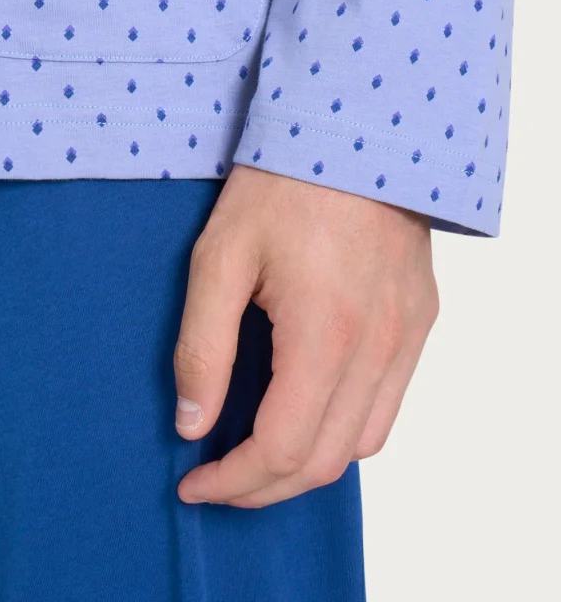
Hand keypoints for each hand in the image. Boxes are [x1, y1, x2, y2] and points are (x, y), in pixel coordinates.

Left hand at [173, 165, 438, 506]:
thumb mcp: (219, 256)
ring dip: (306, 465)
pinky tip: (307, 409)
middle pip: (323, 462)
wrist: (353, 125)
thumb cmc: (281, 182)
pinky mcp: (418, 318)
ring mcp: (406, 334)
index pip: (280, 449)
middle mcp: (377, 346)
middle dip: (262, 487)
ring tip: (256, 453)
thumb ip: (202, 346)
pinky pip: (388, 405)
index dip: (232, 482)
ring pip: (362, 443)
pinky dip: (345, 429)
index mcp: (325, 333)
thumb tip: (193, 423)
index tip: (192, 483)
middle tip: (217, 479)